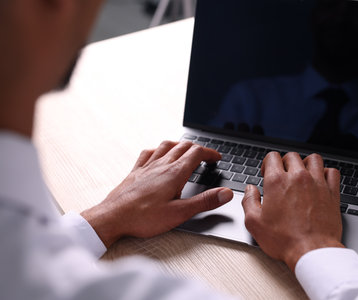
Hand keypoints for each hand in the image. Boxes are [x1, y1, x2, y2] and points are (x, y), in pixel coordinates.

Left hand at [81, 141, 233, 247]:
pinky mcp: (135, 171)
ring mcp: (147, 166)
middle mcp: (161, 165)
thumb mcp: (180, 213)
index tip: (217, 158)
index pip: (197, 153)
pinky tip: (158, 154)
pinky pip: (148, 153)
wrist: (113, 217)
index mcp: (174, 173)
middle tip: (206, 156)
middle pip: (183, 146)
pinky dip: (159, 150)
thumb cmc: (143, 217)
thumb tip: (225, 194)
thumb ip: (205, 202)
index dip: (210, 153)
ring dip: (179, 145)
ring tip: (186, 149)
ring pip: (166, 146)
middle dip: (198, 148)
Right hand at [241, 152, 343, 271]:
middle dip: (285, 163)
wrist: (311, 251)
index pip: (272, 156)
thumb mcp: (254, 223)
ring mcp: (317, 183)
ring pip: (314, 159)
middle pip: (292, 156)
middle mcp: (298, 177)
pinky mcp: (332, 192)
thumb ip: (249, 201)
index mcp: (277, 182)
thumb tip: (250, 190)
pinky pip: (332, 172)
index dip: (268, 163)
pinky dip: (326, 173)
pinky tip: (320, 180)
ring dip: (306, 163)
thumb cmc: (284, 240)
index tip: (267, 173)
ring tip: (302, 174)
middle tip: (283, 175)